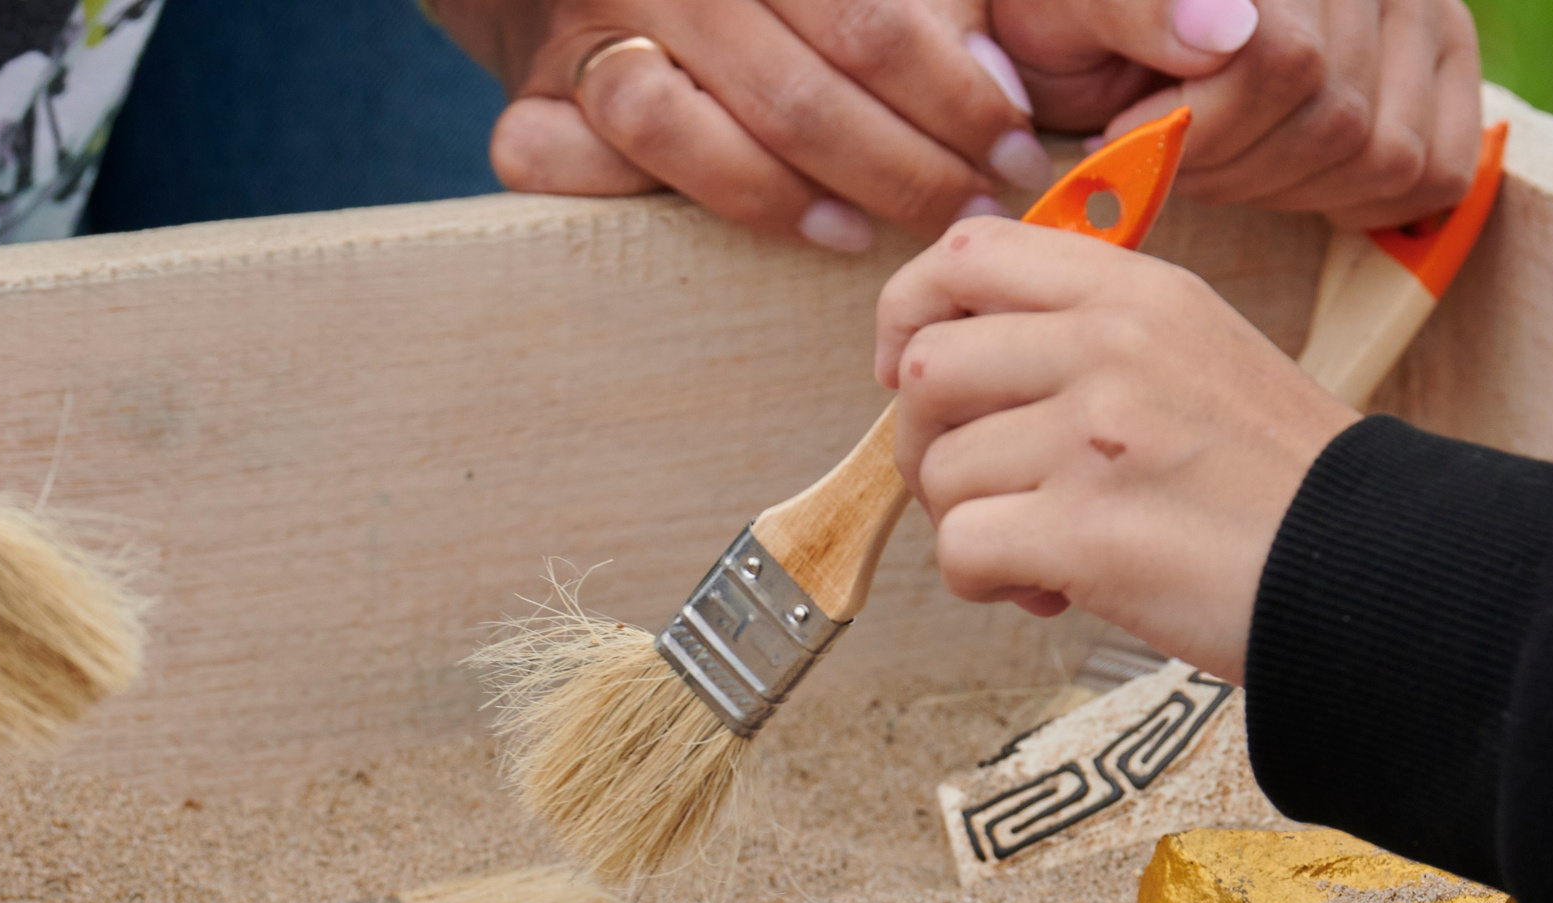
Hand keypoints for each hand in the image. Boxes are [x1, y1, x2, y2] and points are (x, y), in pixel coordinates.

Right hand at [436, 0, 1049, 246]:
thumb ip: (933, 9)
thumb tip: (1019, 85)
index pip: (870, 20)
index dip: (957, 97)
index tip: (1019, 153)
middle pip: (795, 88)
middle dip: (903, 167)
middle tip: (967, 211)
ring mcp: (588, 33)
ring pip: (678, 127)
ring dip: (783, 195)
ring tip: (861, 231)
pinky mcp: (532, 105)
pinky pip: (572, 165)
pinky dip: (645, 199)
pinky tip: (731, 223)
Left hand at [878, 217, 1356, 677]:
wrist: (1371, 568)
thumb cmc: (1279, 484)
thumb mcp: (1200, 353)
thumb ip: (1091, 333)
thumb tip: (954, 356)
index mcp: (1137, 292)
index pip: (967, 251)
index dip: (911, 312)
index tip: (913, 369)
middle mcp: (1109, 346)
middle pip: (928, 369)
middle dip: (931, 447)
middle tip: (987, 490)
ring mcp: (1094, 435)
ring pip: (939, 473)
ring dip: (972, 528)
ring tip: (1048, 551)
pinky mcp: (1085, 531)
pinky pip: (960, 551)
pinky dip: (986, 585)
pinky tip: (1050, 591)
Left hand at [1000, 0, 1482, 228]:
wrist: (1097, 22)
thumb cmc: (1074, 15)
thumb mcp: (1067, 5)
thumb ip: (1135, 6)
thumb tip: (1225, 34)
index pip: (1284, 62)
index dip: (1200, 127)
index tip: (1125, 130)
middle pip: (1335, 121)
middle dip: (1234, 168)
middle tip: (1168, 153)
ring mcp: (1422, 10)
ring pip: (1383, 154)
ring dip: (1285, 187)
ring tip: (1219, 155)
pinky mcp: (1445, 59)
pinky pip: (1435, 167)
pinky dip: (1359, 199)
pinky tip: (1288, 176)